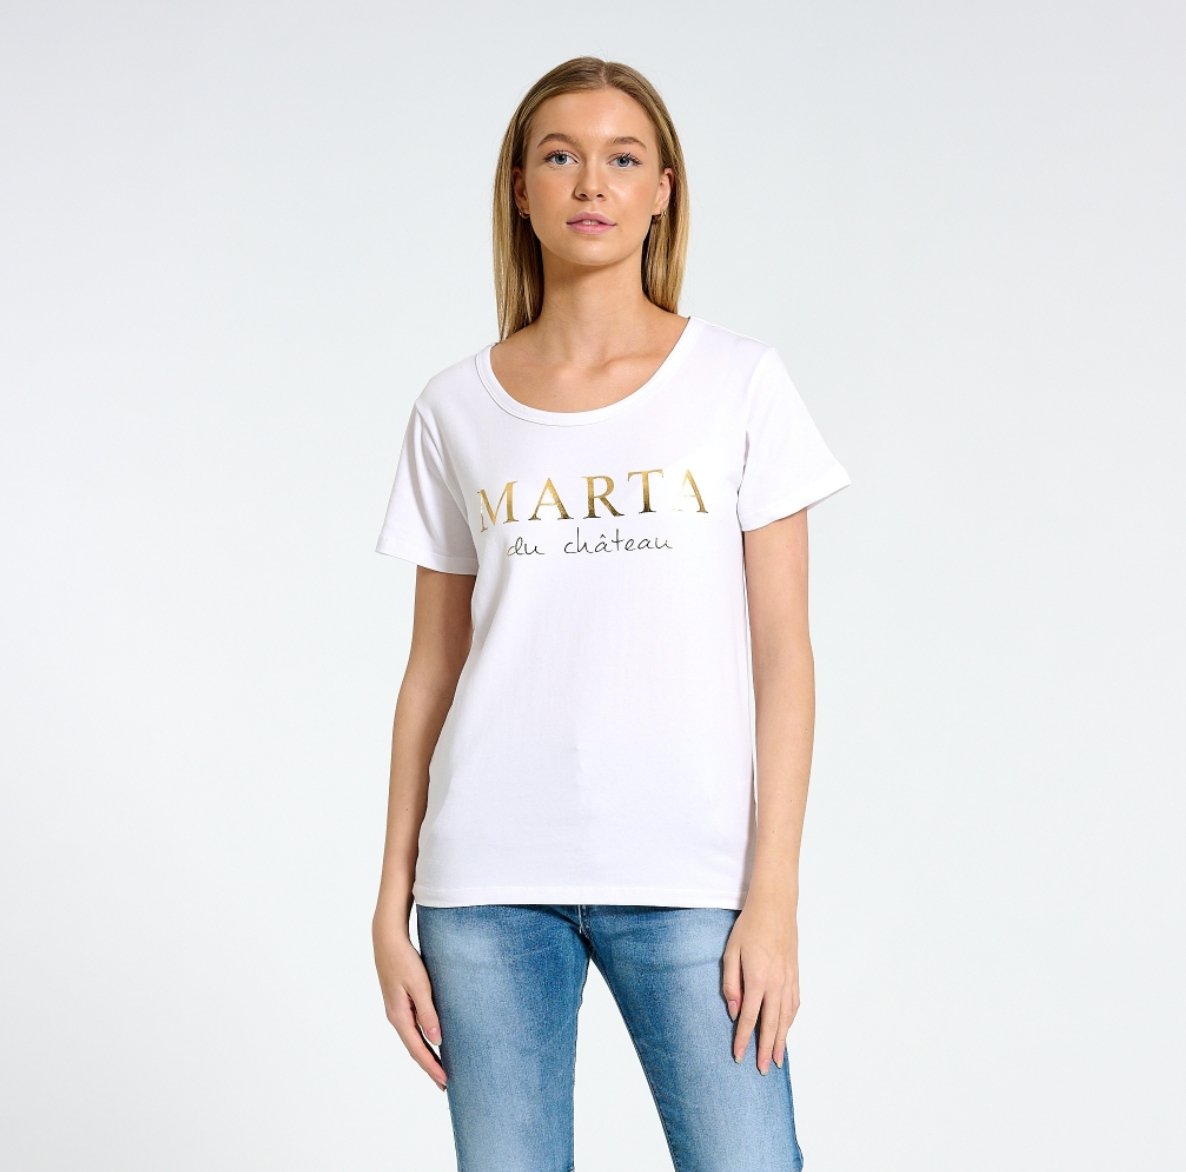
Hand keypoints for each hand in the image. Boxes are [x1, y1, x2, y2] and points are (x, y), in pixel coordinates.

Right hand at [373, 911, 447, 1091]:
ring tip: (440, 1068)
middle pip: (414, 1048)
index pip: (417, 1049)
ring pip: (413, 1039)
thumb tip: (436, 1041)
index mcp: (399, 1016)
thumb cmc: (404, 959)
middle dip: (429, 1066)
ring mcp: (397, 1010)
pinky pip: (413, 1027)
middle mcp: (396, 1017)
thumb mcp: (420, 985)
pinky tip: (432, 1040)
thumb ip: (428, 1013)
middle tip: (445, 1084)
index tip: (445, 1082)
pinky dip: (423, 1039)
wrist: (387, 939)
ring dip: (426, 1054)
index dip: (431, 1067)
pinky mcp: (400, 1001)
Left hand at [721, 897, 800, 1073]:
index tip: (738, 1057)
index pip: (748, 1018)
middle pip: (772, 1024)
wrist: (774, 907)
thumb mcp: (731, 952)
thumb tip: (733, 1010)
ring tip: (778, 1060)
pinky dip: (791, 1021)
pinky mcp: (795, 975)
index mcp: (757, 979)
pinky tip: (787, 1029)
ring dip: (782, 1041)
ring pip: (786, 1018)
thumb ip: (731, 983)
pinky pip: (794, 1004)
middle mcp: (776, 984)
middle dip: (766, 1049)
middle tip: (763, 1071)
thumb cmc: (749, 927)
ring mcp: (789, 980)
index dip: (743, 1039)